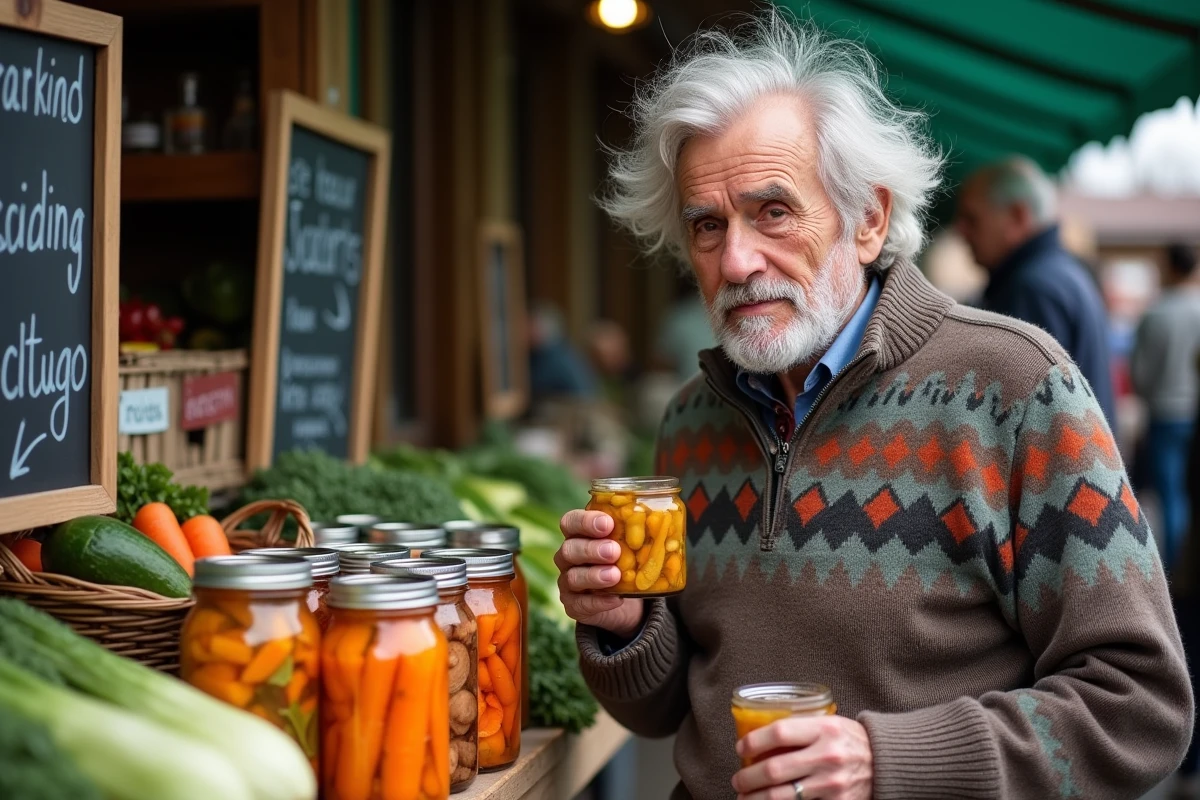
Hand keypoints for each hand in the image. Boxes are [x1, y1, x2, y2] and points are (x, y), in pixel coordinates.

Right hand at [555, 510, 643, 637]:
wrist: (625, 599)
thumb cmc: (626, 562)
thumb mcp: (632, 545)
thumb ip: (640, 534)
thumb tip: (666, 524)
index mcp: (579, 534)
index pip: (571, 522)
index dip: (585, 522)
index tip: (608, 524)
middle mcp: (568, 556)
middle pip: (569, 549)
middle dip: (592, 549)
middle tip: (615, 551)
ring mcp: (568, 582)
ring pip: (573, 577)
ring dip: (594, 575)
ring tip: (615, 575)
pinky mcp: (574, 605)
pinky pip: (581, 604)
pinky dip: (599, 601)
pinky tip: (616, 598)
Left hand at [732, 716, 872, 799]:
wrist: (886, 762)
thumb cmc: (850, 740)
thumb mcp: (829, 723)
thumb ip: (801, 728)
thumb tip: (759, 737)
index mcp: (825, 729)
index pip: (779, 732)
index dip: (753, 741)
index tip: (740, 747)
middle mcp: (828, 756)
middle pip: (774, 769)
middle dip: (748, 778)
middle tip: (738, 780)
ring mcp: (833, 784)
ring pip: (782, 796)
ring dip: (756, 799)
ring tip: (744, 798)